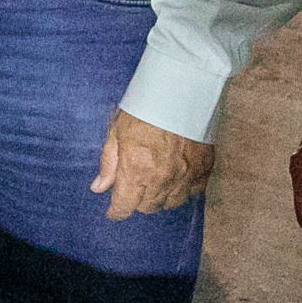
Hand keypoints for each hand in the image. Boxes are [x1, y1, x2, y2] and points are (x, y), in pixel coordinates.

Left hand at [93, 110, 211, 218]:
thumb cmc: (144, 108)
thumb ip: (108, 163)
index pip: (124, 207)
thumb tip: (98, 188)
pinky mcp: (203, 170)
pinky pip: (192, 193)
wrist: (181, 91)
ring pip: (170, 203)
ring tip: (155, 180)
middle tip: (134, 185)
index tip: (114, 210)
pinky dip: (182, 189)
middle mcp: (161, 179)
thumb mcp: (116, 132)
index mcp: (136, 170)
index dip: (116, 211)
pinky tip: (176, 177)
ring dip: (159, 197)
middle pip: (147, 208)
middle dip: (137, 200)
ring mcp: (185, 177)